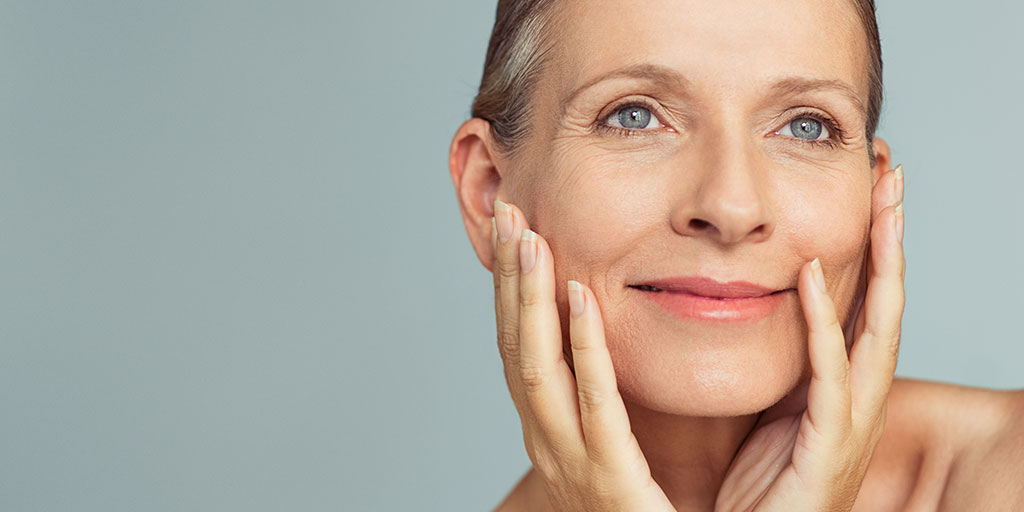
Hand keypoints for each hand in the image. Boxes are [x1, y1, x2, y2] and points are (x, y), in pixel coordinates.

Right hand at [491, 199, 674, 510]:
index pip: (520, 345)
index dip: (513, 288)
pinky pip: (592, 402)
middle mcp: (545, 440)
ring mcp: (569, 459)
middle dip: (511, 278)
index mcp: (548, 429)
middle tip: (510, 215)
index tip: (517, 231)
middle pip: (515, 345)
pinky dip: (581, 346)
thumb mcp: (613, 444)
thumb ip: (608, 393)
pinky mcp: (608, 478)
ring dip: (530, 298)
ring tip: (532, 240)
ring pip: (536, 365)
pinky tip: (577, 298)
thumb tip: (609, 331)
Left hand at [715, 165, 905, 510]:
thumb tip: (760, 307)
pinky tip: (809, 277)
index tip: (869, 190)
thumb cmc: (763, 487)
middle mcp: (857, 399)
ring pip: (877, 331)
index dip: (872, 247)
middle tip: (892, 173)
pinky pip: (829, 376)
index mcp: (842, 387)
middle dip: (891, 237)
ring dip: (881, 265)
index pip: (863, 303)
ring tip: (880, 204)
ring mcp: (850, 423)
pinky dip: (822, 324)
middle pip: (885, 303)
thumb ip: (779, 363)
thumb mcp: (772, 409)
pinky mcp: (828, 446)